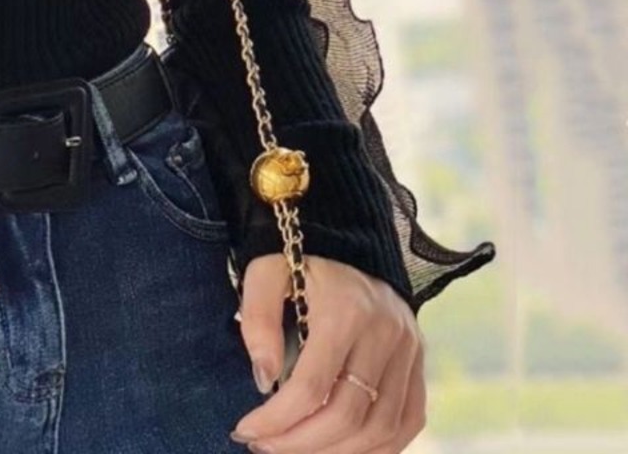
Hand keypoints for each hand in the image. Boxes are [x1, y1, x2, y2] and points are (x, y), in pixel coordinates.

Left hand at [229, 254, 425, 453]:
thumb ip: (258, 318)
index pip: (312, 386)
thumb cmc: (298, 255)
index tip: (246, 431)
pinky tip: (340, 450)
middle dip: (300, 442)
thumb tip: (263, 380)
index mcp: (345, 310)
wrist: (346, 234)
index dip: (277, 419)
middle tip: (264, 446)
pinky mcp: (419, 361)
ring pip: (381, 428)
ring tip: (294, 450)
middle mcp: (385, 333)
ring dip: (336, 452)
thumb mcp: (265, 270)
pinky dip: (378, 447)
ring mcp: (409, 349)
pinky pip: (409, 420)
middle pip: (348, 415)